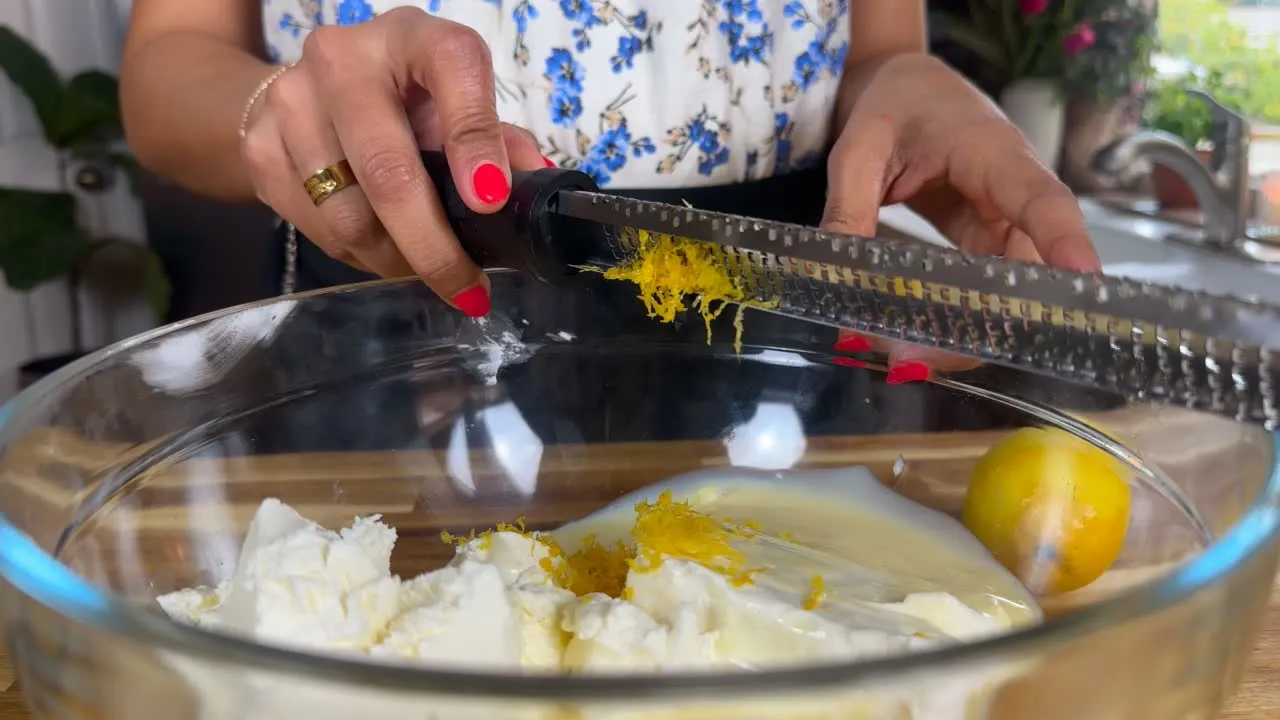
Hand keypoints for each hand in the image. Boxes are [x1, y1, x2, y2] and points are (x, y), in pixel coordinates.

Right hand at [241, 6, 546, 315]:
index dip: (475, 140)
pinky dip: (358, 256)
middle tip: (466, 287)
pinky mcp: (260, 146)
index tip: (489, 202)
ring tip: (425, 270)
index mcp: (414, 37)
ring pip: (348, 214)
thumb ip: (500, 141)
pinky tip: (382, 252)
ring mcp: (292, 101)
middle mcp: (345, 57)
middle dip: (433, 245)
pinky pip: (316, 228)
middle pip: (388, 169)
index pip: (452, 68)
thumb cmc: (405, 102)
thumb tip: (532, 188)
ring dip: (395, 260)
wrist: (307, 92)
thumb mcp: (457, 105)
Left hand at [822, 53, 1100, 380]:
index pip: (1042, 199)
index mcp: (995, 153)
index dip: (1065, 242)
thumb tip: (833, 269)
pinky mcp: (984, 245)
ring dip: (960, 333)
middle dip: (983, 326)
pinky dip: (949, 321)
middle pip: (1026, 270)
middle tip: (918, 360)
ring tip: (901, 359)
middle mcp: (1012, 196)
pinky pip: (981, 292)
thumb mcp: (859, 147)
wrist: (907, 88)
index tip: (1086, 284)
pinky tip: (907, 342)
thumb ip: (848, 204)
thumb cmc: (895, 104)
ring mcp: (1003, 224)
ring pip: (1005, 292)